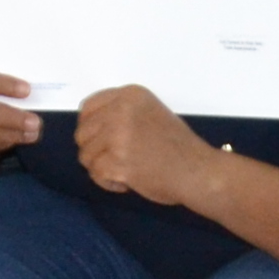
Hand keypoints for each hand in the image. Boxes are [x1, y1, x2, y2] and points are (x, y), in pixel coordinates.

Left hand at [73, 83, 220, 207]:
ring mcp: (117, 135)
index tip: (101, 141)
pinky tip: (126, 182)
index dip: (90, 127)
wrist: (196, 170)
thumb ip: (122, 112)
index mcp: (130, 95)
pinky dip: (108, 183)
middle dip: (94, 150)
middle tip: (114, 160)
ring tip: (124, 171)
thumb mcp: (151, 112)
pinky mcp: (117, 161)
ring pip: (85, 155)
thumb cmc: (178, 146)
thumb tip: (93, 126)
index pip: (88, 107)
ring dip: (101, 168)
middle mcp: (121, 110)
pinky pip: (95, 173)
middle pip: (82, 133)